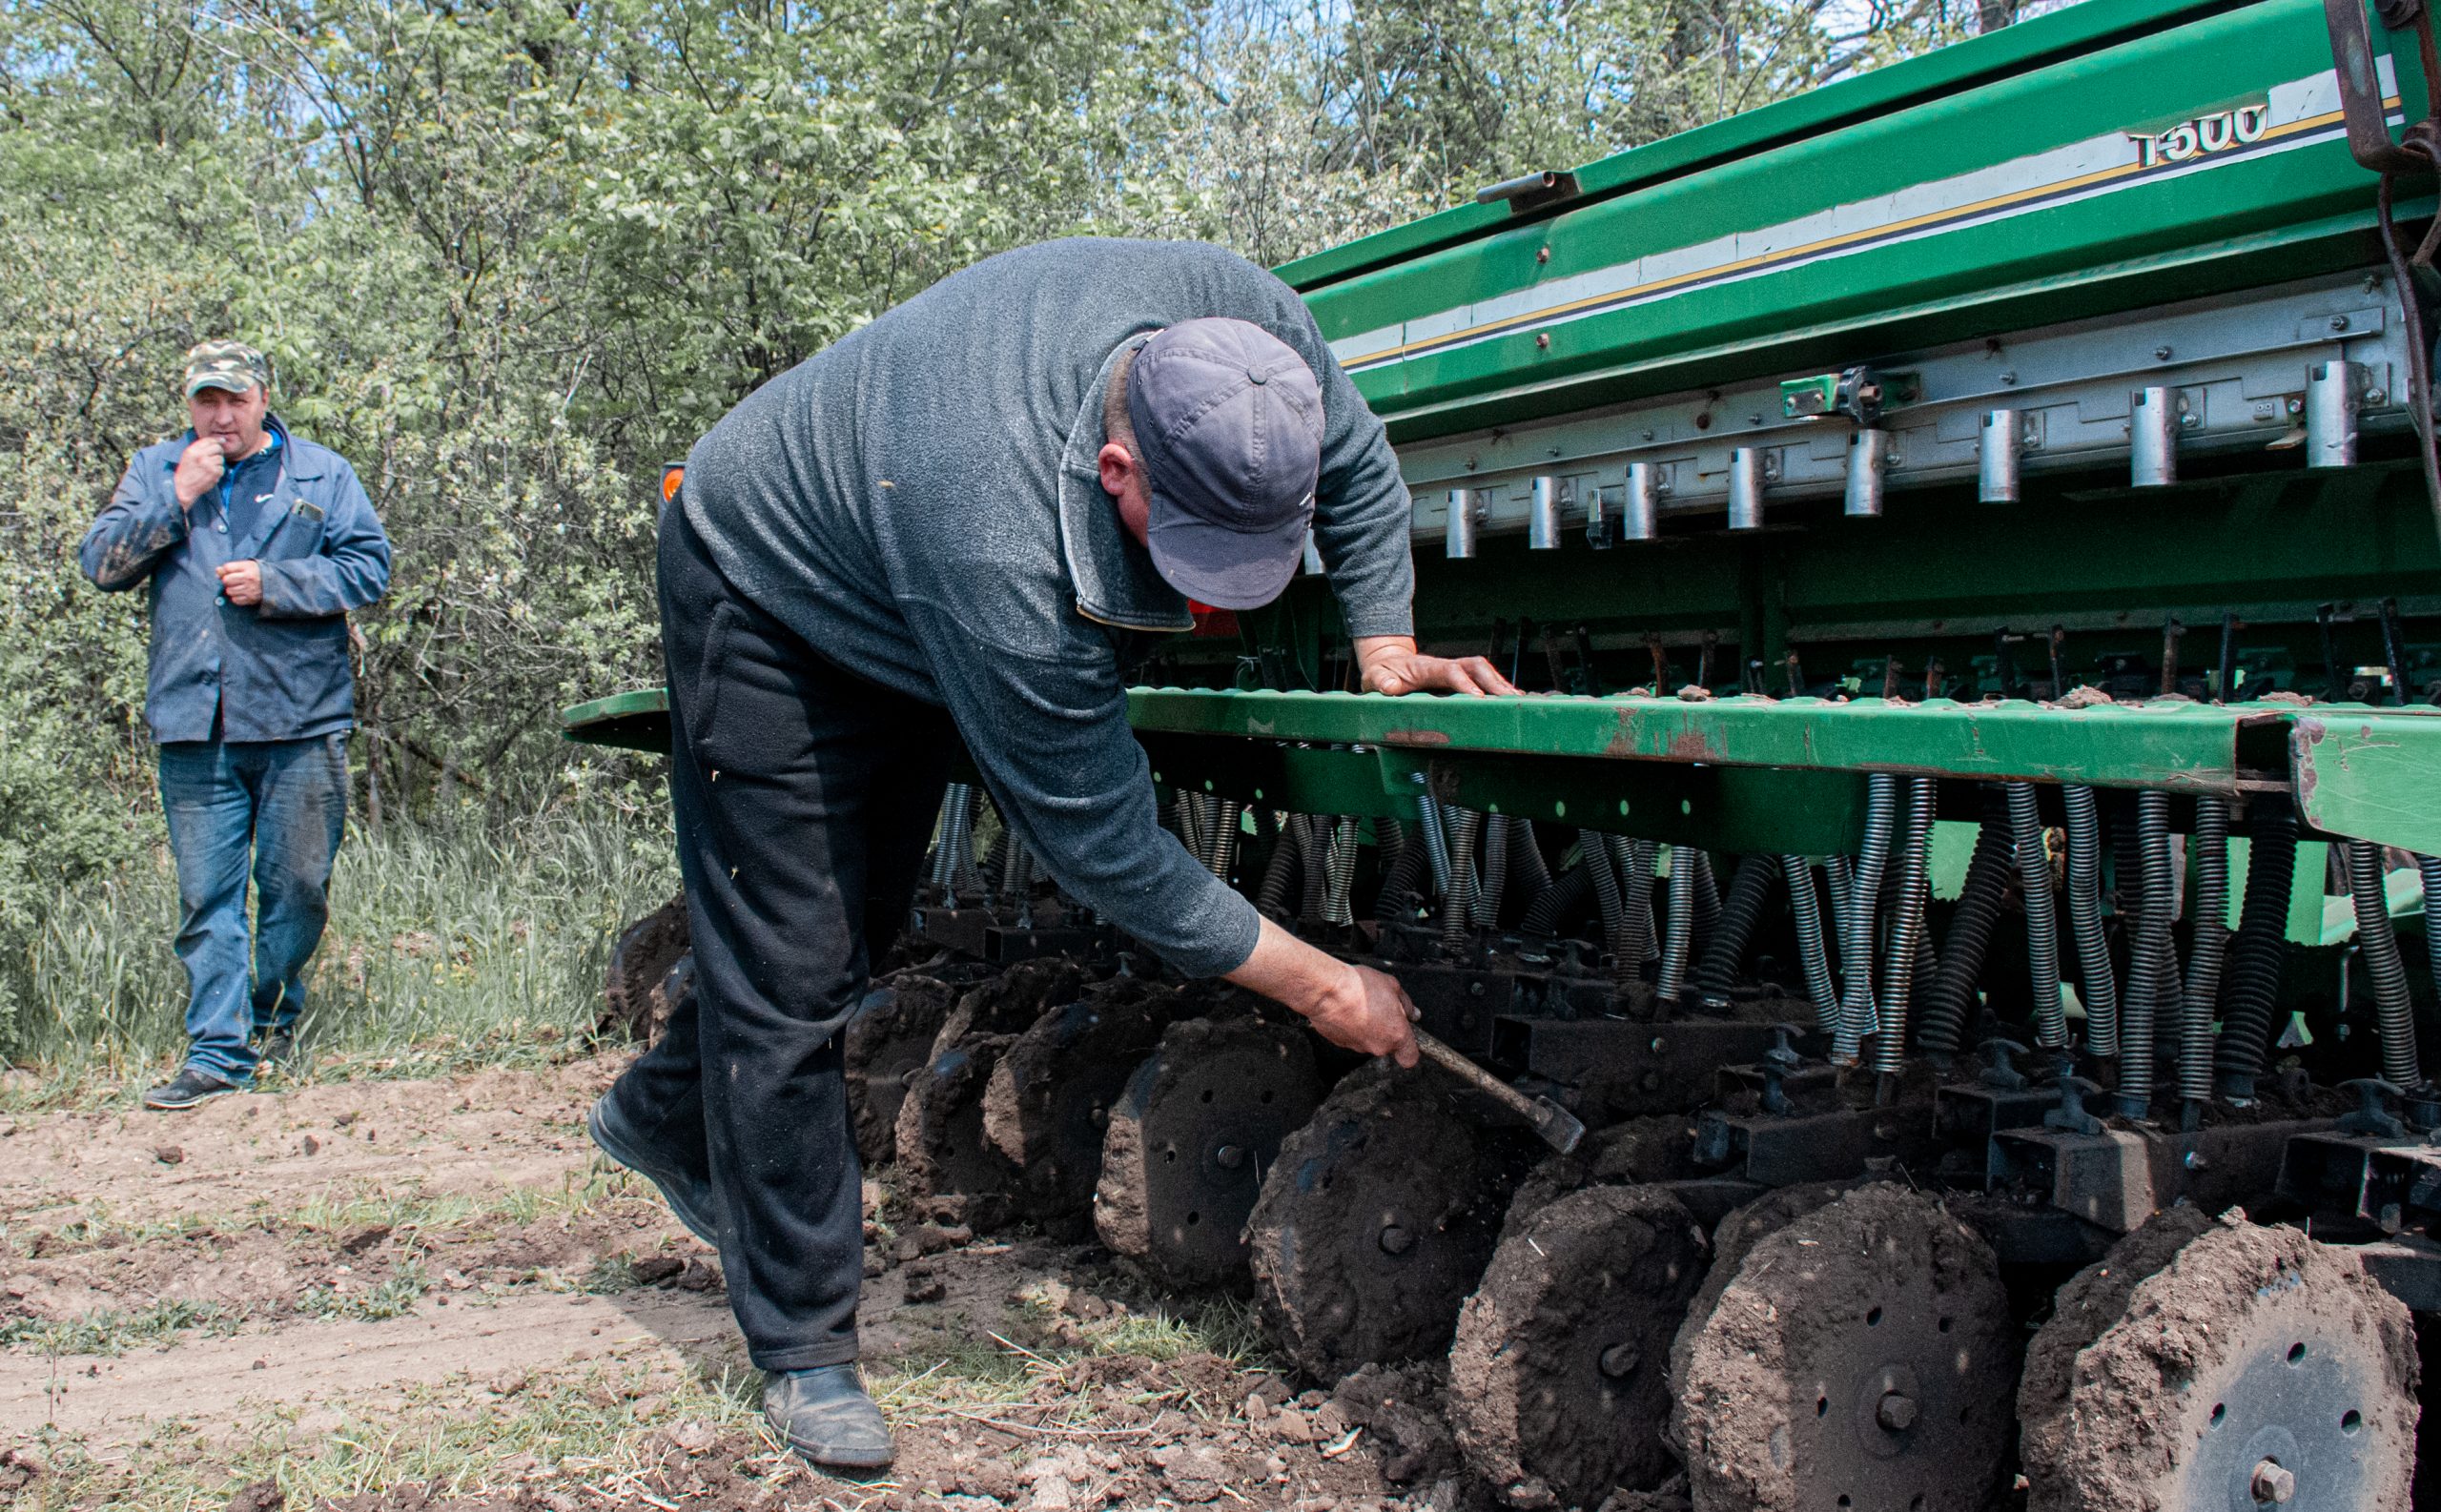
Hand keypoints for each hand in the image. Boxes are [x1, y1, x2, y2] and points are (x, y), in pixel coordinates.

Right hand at [173, 438, 226, 507]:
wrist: (183, 488)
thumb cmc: (186, 471)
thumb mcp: (188, 456)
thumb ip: (201, 447)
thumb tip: (221, 440)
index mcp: (192, 450)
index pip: (209, 440)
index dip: (216, 441)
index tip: (220, 443)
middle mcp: (200, 456)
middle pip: (217, 448)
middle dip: (218, 452)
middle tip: (213, 458)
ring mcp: (208, 464)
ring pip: (221, 459)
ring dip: (217, 463)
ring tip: (209, 467)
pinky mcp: (214, 473)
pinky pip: (222, 468)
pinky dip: (218, 471)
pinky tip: (211, 474)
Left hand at [216, 560, 262, 605]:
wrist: (275, 583)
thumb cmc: (257, 573)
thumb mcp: (247, 565)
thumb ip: (232, 567)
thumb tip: (217, 572)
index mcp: (248, 567)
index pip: (227, 568)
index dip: (224, 570)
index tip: (228, 572)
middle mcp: (248, 578)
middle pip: (226, 580)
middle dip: (226, 581)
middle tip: (233, 581)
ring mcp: (250, 589)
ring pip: (229, 591)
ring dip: (231, 590)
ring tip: (237, 587)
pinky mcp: (251, 599)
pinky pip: (235, 600)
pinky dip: (235, 598)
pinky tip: (241, 594)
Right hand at [1225, 918, 1419, 1067]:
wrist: (1316, 984)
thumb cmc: (1353, 982)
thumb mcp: (1390, 984)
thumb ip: (1404, 1002)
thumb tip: (1411, 1011)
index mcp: (1392, 1036)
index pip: (1410, 1059)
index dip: (1410, 1049)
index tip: (1409, 1038)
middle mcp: (1372, 1046)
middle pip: (1385, 1046)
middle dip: (1383, 1029)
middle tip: (1379, 1008)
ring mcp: (1351, 1045)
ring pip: (1363, 1039)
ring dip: (1363, 1024)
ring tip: (1357, 1002)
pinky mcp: (1332, 1039)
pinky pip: (1345, 1033)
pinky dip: (1345, 1022)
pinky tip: (1342, 1005)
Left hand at [1354, 634, 1520, 696]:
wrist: (1387, 662)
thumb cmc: (1383, 673)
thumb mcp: (1374, 677)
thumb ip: (1381, 681)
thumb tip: (1390, 688)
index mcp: (1426, 667)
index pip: (1450, 671)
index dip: (1465, 684)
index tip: (1478, 698)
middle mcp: (1444, 665)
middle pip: (1476, 667)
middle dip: (1494, 682)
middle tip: (1509, 701)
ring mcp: (1454, 669)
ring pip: (1484, 671)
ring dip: (1501, 685)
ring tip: (1517, 702)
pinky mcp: (1460, 676)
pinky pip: (1483, 678)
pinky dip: (1498, 687)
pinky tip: (1511, 700)